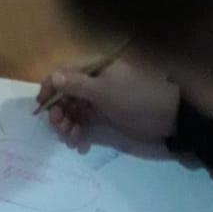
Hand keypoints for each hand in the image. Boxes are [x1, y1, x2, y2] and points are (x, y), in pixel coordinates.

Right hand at [36, 58, 180, 149]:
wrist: (170, 118)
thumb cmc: (137, 98)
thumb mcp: (105, 91)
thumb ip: (77, 85)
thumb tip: (53, 77)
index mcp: (95, 67)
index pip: (64, 73)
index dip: (49, 88)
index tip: (41, 107)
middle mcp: (95, 81)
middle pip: (66, 94)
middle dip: (59, 111)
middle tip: (58, 128)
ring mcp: (100, 99)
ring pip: (74, 110)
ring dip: (67, 124)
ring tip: (70, 138)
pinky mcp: (106, 116)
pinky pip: (85, 122)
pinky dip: (79, 132)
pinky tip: (79, 143)